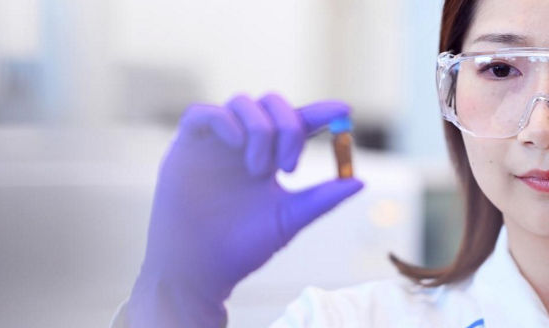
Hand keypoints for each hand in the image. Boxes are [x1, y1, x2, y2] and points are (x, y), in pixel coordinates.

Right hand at [126, 93, 363, 326]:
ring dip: (260, 129)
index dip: (321, 111)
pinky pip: (203, 113)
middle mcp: (244, 144)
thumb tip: (361, 181)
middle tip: (289, 166)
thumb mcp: (289, 219)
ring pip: (242, 103)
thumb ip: (323, 199)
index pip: (298, 122)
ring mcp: (215, 143)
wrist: (201, 269)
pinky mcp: (187, 146)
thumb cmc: (243, 248)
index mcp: (271, 158)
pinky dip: (224, 121)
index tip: (345, 112)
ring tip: (259, 171)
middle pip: (272, 104)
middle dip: (288, 126)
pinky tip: (237, 145)